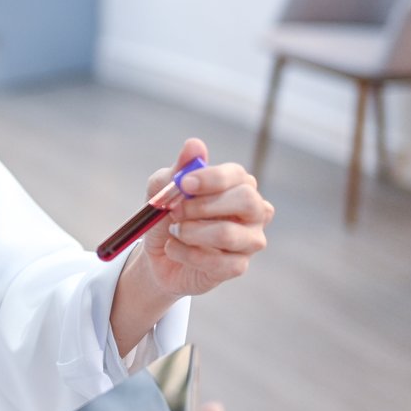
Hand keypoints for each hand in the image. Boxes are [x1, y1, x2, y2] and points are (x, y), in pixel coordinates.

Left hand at [137, 138, 273, 300]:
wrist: (157, 254)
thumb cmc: (167, 214)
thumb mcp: (163, 189)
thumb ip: (178, 170)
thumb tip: (194, 145)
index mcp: (238, 184)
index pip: (237, 175)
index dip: (211, 178)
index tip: (183, 183)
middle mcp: (253, 210)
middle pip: (248, 200)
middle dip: (204, 206)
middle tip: (175, 211)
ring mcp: (250, 239)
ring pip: (229, 233)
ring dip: (191, 232)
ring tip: (174, 231)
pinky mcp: (239, 266)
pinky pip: (219, 262)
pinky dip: (187, 255)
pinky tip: (174, 249)